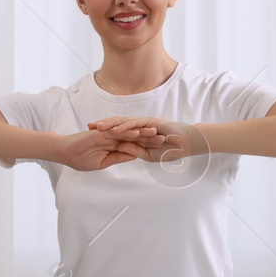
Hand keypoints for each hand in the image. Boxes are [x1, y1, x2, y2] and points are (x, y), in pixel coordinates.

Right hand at [50, 128, 153, 171]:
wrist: (65, 153)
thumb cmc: (81, 159)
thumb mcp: (104, 162)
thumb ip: (119, 157)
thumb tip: (134, 155)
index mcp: (115, 145)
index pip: (134, 145)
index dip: (147, 146)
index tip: (161, 149)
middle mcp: (113, 137)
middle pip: (134, 137)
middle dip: (149, 138)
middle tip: (165, 138)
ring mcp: (107, 134)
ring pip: (127, 132)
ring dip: (141, 132)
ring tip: (155, 132)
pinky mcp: (100, 132)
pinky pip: (115, 131)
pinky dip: (125, 131)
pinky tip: (136, 132)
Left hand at [88, 115, 206, 164]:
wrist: (186, 144)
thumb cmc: (170, 150)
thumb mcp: (148, 154)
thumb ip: (134, 150)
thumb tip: (119, 148)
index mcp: (138, 133)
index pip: (119, 131)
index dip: (105, 133)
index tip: (92, 135)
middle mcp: (139, 126)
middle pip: (117, 124)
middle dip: (103, 125)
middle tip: (89, 126)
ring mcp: (144, 122)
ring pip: (124, 122)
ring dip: (110, 124)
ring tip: (98, 126)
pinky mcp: (150, 122)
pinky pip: (135, 123)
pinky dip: (125, 126)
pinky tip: (115, 128)